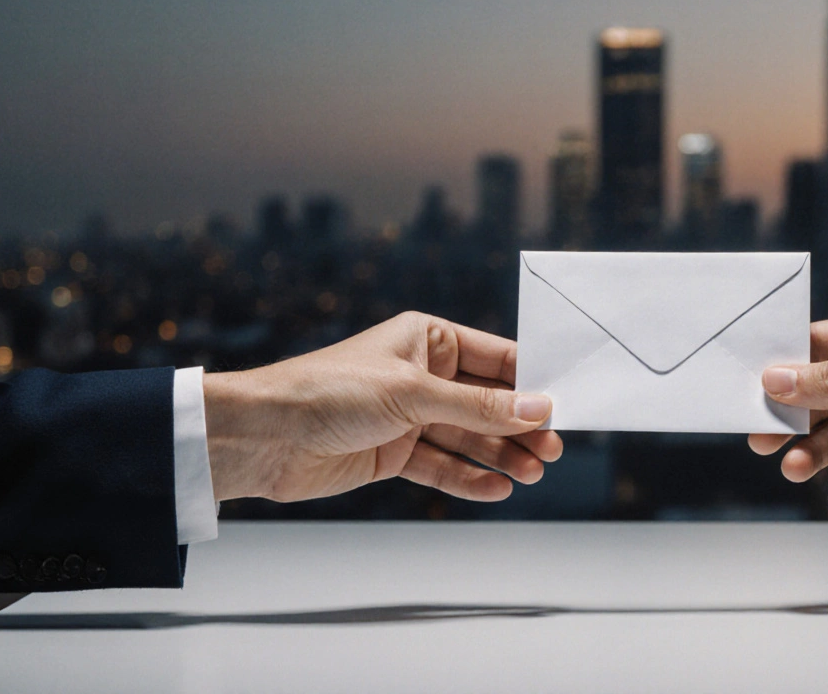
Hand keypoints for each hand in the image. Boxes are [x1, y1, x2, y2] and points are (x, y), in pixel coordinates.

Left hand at [203, 312, 561, 502]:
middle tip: (552, 450)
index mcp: (427, 339)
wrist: (262, 437)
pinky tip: (498, 489)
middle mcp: (422, 374)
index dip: (532, 382)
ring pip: (469, 437)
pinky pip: (442, 466)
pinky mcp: (392, 453)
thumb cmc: (328, 391)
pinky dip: (469, 478)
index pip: (496, 359)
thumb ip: (479, 406)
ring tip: (532, 474)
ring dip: (501, 455)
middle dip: (520, 426)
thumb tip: (538, 408)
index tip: (565, 405)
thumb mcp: (413, 394)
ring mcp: (408, 416)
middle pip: (488, 402)